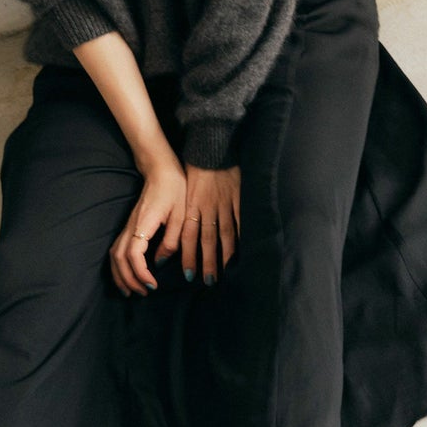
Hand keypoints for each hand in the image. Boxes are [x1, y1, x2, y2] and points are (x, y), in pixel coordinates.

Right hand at [109, 152, 187, 295]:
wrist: (160, 170)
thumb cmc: (174, 189)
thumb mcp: (181, 215)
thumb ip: (172, 241)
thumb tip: (160, 262)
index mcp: (144, 224)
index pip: (134, 255)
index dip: (141, 273)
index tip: (153, 285)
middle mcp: (131, 227)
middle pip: (119, 259)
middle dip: (128, 280)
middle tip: (143, 293)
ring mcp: (127, 226)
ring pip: (114, 256)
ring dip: (120, 276)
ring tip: (131, 291)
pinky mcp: (129, 226)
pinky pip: (117, 250)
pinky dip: (119, 266)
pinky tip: (127, 275)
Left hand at [180, 162, 240, 284]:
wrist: (212, 146)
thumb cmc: (197, 168)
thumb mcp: (186, 190)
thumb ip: (186, 212)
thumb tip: (183, 234)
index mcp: (192, 206)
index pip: (188, 236)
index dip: (189, 256)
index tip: (189, 273)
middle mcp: (207, 208)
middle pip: (207, 240)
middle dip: (207, 261)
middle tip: (208, 280)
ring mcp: (224, 203)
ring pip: (224, 234)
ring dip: (224, 254)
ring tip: (226, 271)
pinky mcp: (238, 197)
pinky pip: (241, 220)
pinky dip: (242, 235)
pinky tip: (243, 250)